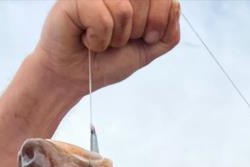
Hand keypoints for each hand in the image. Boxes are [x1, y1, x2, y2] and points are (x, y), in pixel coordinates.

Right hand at [34, 0, 180, 95]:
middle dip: (137, 32)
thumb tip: (175, 5)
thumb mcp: (147, 50)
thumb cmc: (107, 60)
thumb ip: (168, 33)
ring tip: (101, 39)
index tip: (145, 37)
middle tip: (118, 40)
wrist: (75, 76)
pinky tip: (87, 39)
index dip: (159, 23)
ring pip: (125, 10)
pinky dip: (98, 40)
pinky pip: (103, 19)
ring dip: (116, 38)